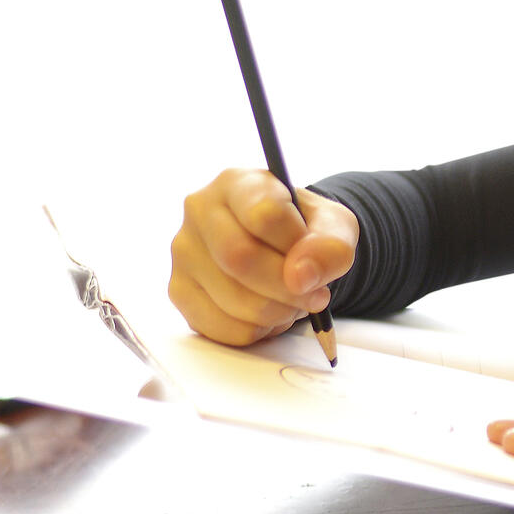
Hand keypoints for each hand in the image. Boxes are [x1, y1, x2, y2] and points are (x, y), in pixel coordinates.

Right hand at [169, 169, 358, 345]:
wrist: (282, 248)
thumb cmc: (304, 230)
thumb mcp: (334, 226)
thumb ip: (331, 244)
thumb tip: (302, 276)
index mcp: (236, 183)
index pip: (264, 215)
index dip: (298, 248)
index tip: (316, 262)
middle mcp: (199, 211)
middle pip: (240, 258)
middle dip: (287, 288)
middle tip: (315, 296)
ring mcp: (184, 252)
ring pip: (232, 299)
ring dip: (277, 312)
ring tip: (292, 301)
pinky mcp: (179, 291)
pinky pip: (223, 327)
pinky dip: (258, 331)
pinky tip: (268, 312)